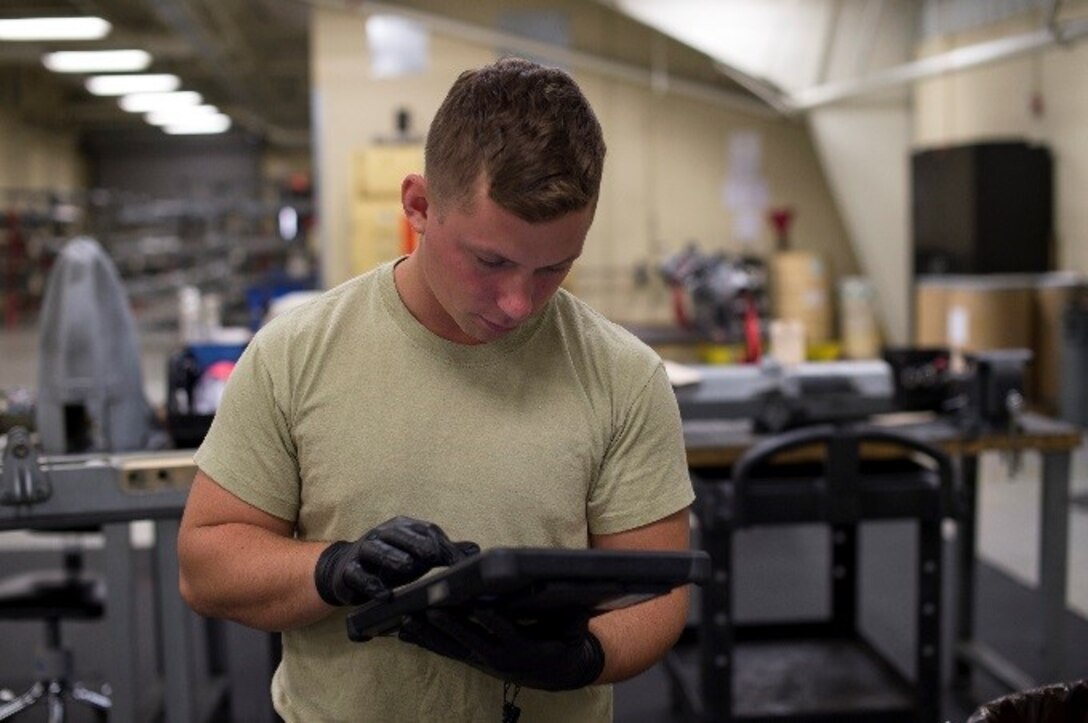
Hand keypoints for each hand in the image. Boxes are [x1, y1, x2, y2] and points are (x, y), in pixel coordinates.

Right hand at [314, 516, 478, 605]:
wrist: (346, 570)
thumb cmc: (389, 561)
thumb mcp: (418, 555)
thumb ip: (445, 552)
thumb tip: (476, 550)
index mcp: (403, 527)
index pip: (425, 531)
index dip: (442, 543)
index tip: (458, 560)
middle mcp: (382, 534)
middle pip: (400, 534)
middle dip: (417, 543)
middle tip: (433, 555)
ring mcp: (364, 550)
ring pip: (377, 549)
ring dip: (392, 556)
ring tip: (407, 566)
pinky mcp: (349, 571)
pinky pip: (358, 575)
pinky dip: (370, 584)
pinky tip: (383, 594)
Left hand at [398, 607, 605, 690]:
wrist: (558, 673)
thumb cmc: (564, 644)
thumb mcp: (573, 629)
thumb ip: (571, 613)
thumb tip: (572, 590)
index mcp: (524, 649)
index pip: (506, 633)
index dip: (491, 620)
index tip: (477, 606)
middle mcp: (500, 658)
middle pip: (471, 641)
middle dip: (450, 626)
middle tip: (431, 611)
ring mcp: (484, 661)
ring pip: (453, 649)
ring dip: (430, 636)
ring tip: (408, 622)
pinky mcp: (475, 660)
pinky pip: (448, 652)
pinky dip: (428, 642)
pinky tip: (408, 633)